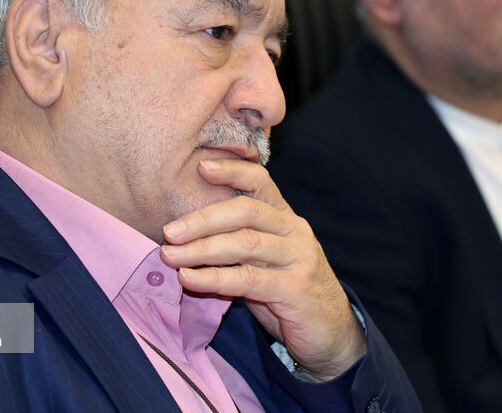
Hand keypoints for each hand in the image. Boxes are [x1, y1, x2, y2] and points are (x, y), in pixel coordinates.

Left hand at [159, 159, 366, 380]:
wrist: (332, 334)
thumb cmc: (289, 295)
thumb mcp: (265, 263)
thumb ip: (237, 246)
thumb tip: (185, 237)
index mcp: (286, 219)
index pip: (260, 182)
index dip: (232, 171)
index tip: (200, 166)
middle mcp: (295, 232)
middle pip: (247, 210)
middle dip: (203, 218)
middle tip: (169, 230)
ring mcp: (299, 258)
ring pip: (245, 242)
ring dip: (202, 248)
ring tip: (169, 256)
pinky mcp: (296, 288)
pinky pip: (248, 279)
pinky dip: (214, 278)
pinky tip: (189, 279)